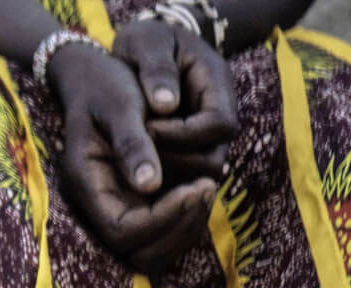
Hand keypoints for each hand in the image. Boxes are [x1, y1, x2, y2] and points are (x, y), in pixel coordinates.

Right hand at [48, 41, 217, 273]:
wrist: (93, 77)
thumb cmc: (105, 85)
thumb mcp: (120, 104)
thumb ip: (132, 144)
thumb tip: (150, 184)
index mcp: (87, 185)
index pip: (123, 231)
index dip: (162, 218)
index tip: (195, 186)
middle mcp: (99, 206)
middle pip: (138, 254)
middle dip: (177, 227)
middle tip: (205, 188)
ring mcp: (117, 208)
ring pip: (152, 253)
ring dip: (185, 228)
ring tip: (205, 188)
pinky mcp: (134, 203)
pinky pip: (161, 235)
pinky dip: (184, 221)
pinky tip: (200, 187)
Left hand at [112, 19, 237, 184]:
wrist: (145, 49)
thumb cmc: (146, 42)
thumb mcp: (148, 43)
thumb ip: (157, 69)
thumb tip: (166, 105)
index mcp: (218, 85)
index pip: (218, 124)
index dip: (184, 135)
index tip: (146, 130)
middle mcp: (219, 115)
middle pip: (214, 157)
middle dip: (175, 161)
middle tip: (137, 154)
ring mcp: (206, 136)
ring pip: (199, 174)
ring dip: (167, 176)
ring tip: (133, 165)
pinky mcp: (188, 151)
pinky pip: (182, 178)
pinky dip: (160, 182)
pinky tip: (132, 175)